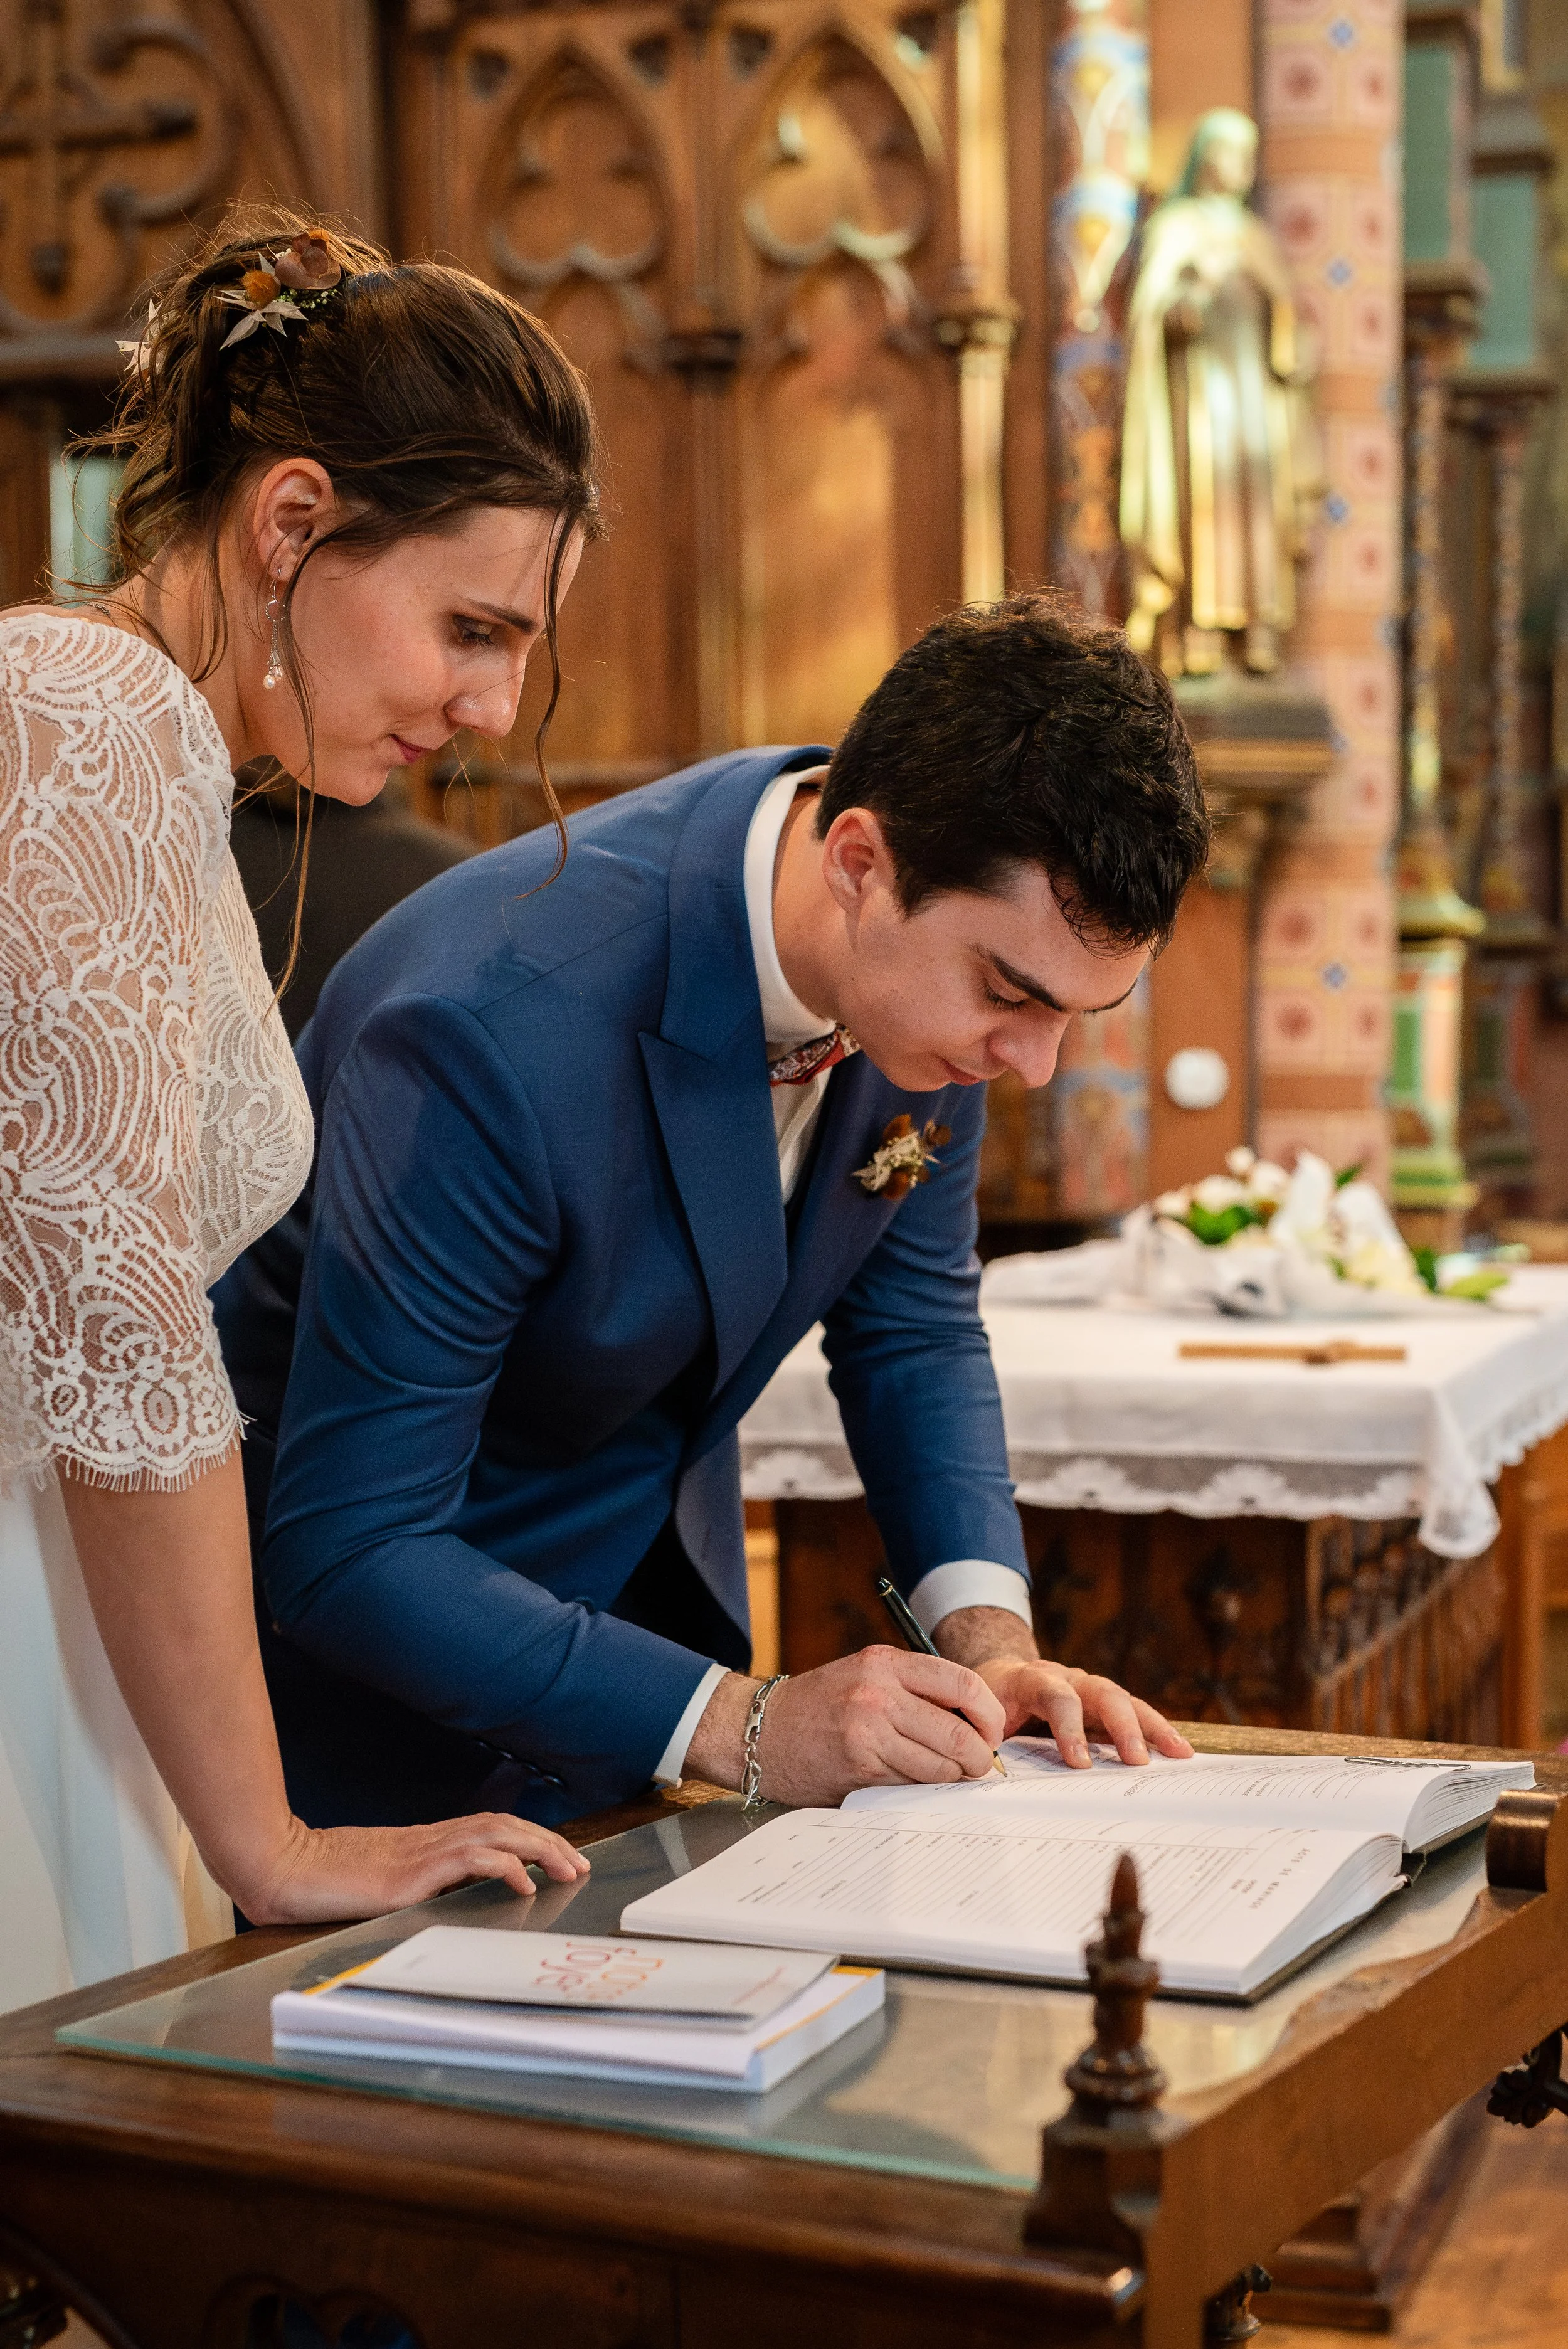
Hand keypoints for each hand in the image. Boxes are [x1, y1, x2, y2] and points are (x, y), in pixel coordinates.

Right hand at [237, 1814, 590, 1925]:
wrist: (280, 1868)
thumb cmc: (318, 1879)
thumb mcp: (376, 1884)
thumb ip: (410, 1885)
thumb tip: (441, 1897)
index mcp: (422, 1843)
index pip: (490, 1829)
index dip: (529, 1838)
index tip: (559, 1855)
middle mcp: (428, 1840)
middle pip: (503, 1826)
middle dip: (548, 1842)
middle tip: (580, 1863)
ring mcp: (420, 1853)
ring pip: (497, 1836)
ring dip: (540, 1849)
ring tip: (568, 1868)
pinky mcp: (410, 1872)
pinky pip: (470, 1859)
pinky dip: (504, 1865)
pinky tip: (524, 1881)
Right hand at [684, 1648, 1006, 1806]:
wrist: (759, 1731)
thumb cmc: (817, 1705)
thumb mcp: (864, 1674)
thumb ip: (913, 1688)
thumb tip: (973, 1722)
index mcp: (885, 1663)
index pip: (963, 1684)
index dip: (990, 1714)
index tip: (991, 1731)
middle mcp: (878, 1693)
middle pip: (959, 1733)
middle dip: (980, 1757)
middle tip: (980, 1766)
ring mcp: (868, 1732)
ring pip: (941, 1766)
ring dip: (954, 1779)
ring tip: (950, 1778)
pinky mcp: (859, 1769)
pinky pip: (912, 1786)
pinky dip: (924, 1790)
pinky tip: (916, 1785)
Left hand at [972, 1656, 1192, 1769]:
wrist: (996, 1677)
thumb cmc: (986, 1703)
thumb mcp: (976, 1715)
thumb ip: (985, 1736)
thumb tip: (990, 1769)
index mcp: (1031, 1679)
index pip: (1056, 1696)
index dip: (1069, 1727)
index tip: (1079, 1763)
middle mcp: (1067, 1678)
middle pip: (1101, 1692)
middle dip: (1122, 1726)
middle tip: (1137, 1760)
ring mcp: (1087, 1689)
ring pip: (1124, 1701)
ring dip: (1152, 1727)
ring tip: (1178, 1752)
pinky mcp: (1100, 1705)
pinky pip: (1131, 1714)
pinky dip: (1154, 1731)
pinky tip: (1177, 1751)